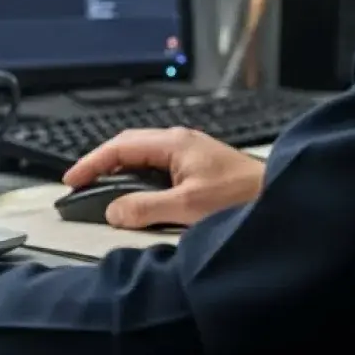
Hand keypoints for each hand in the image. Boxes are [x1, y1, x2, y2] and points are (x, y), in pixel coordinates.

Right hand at [61, 127, 264, 229]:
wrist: (281, 197)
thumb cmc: (243, 197)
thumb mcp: (187, 207)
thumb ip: (145, 208)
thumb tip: (114, 211)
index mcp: (174, 144)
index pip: (119, 147)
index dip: (91, 163)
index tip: (72, 180)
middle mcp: (181, 143)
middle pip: (129, 148)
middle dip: (102, 166)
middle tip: (81, 186)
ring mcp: (191, 154)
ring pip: (144, 158)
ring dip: (122, 174)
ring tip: (103, 193)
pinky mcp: (199, 169)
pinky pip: (159, 169)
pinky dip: (140, 181)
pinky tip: (139, 198)